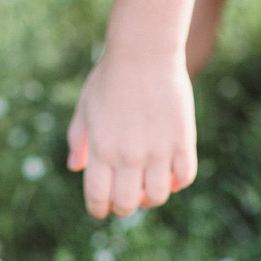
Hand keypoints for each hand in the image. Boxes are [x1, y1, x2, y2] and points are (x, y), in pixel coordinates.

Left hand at [66, 44, 196, 217]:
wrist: (143, 51)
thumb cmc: (110, 76)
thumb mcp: (86, 105)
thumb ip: (78, 139)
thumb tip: (75, 168)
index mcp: (101, 148)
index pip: (98, 199)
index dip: (98, 209)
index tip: (102, 207)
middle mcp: (128, 155)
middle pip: (128, 205)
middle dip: (124, 206)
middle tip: (125, 195)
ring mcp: (158, 150)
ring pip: (158, 196)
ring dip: (151, 196)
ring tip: (147, 182)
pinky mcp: (182, 141)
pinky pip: (184, 177)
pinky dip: (177, 181)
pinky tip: (169, 169)